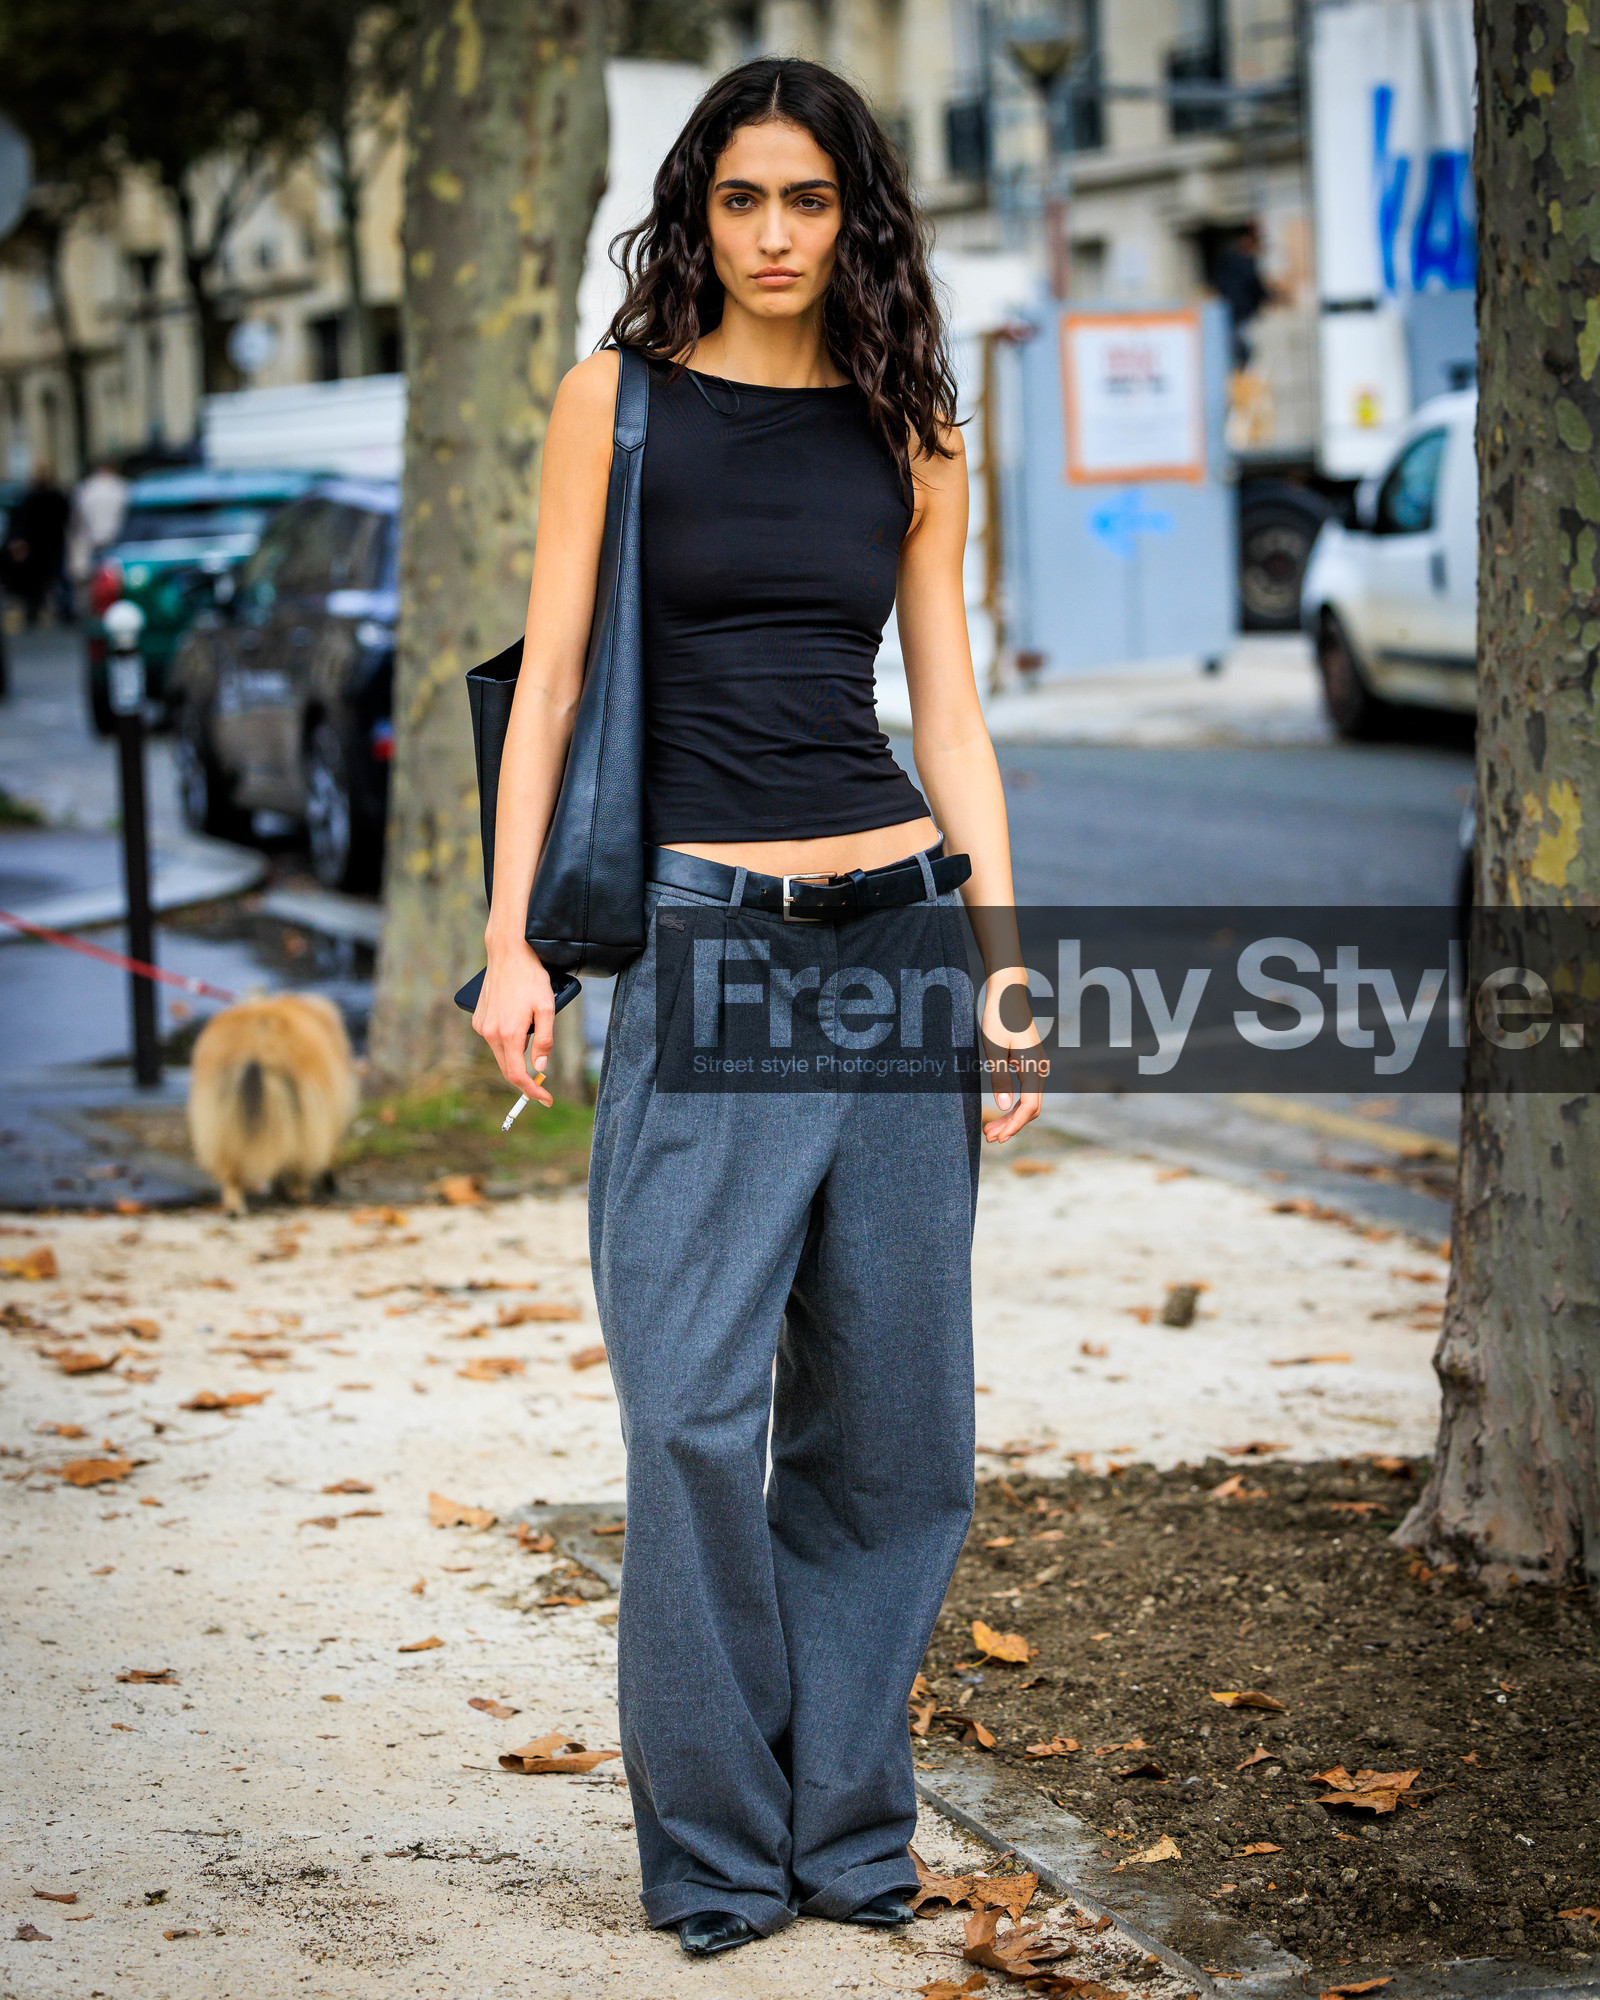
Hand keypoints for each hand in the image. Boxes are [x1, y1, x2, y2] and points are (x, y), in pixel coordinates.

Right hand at [473, 932, 554, 1108]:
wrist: (508, 953)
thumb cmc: (531, 977)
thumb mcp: (547, 1008)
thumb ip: (544, 1040)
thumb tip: (540, 1067)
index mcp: (509, 1033)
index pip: (517, 1075)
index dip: (532, 1091)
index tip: (545, 1099)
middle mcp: (490, 1032)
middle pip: (507, 1067)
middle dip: (524, 1078)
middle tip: (542, 1085)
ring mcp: (482, 1025)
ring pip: (500, 1053)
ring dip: (516, 1056)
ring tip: (532, 1042)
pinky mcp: (478, 1018)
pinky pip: (494, 1038)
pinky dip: (507, 1041)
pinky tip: (517, 1026)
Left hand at [980, 968, 1045, 1144]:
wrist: (1008, 993)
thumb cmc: (999, 1017)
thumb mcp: (993, 1047)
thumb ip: (1000, 1077)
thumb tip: (1005, 1106)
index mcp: (1034, 1067)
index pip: (1029, 1107)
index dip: (1013, 1125)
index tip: (997, 1138)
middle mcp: (1040, 1069)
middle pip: (1030, 1109)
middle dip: (1011, 1126)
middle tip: (989, 1138)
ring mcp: (1038, 1066)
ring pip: (1029, 1102)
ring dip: (1012, 1118)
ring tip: (990, 1129)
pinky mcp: (1031, 1063)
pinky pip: (1027, 1092)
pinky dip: (1014, 1105)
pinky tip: (1000, 1111)